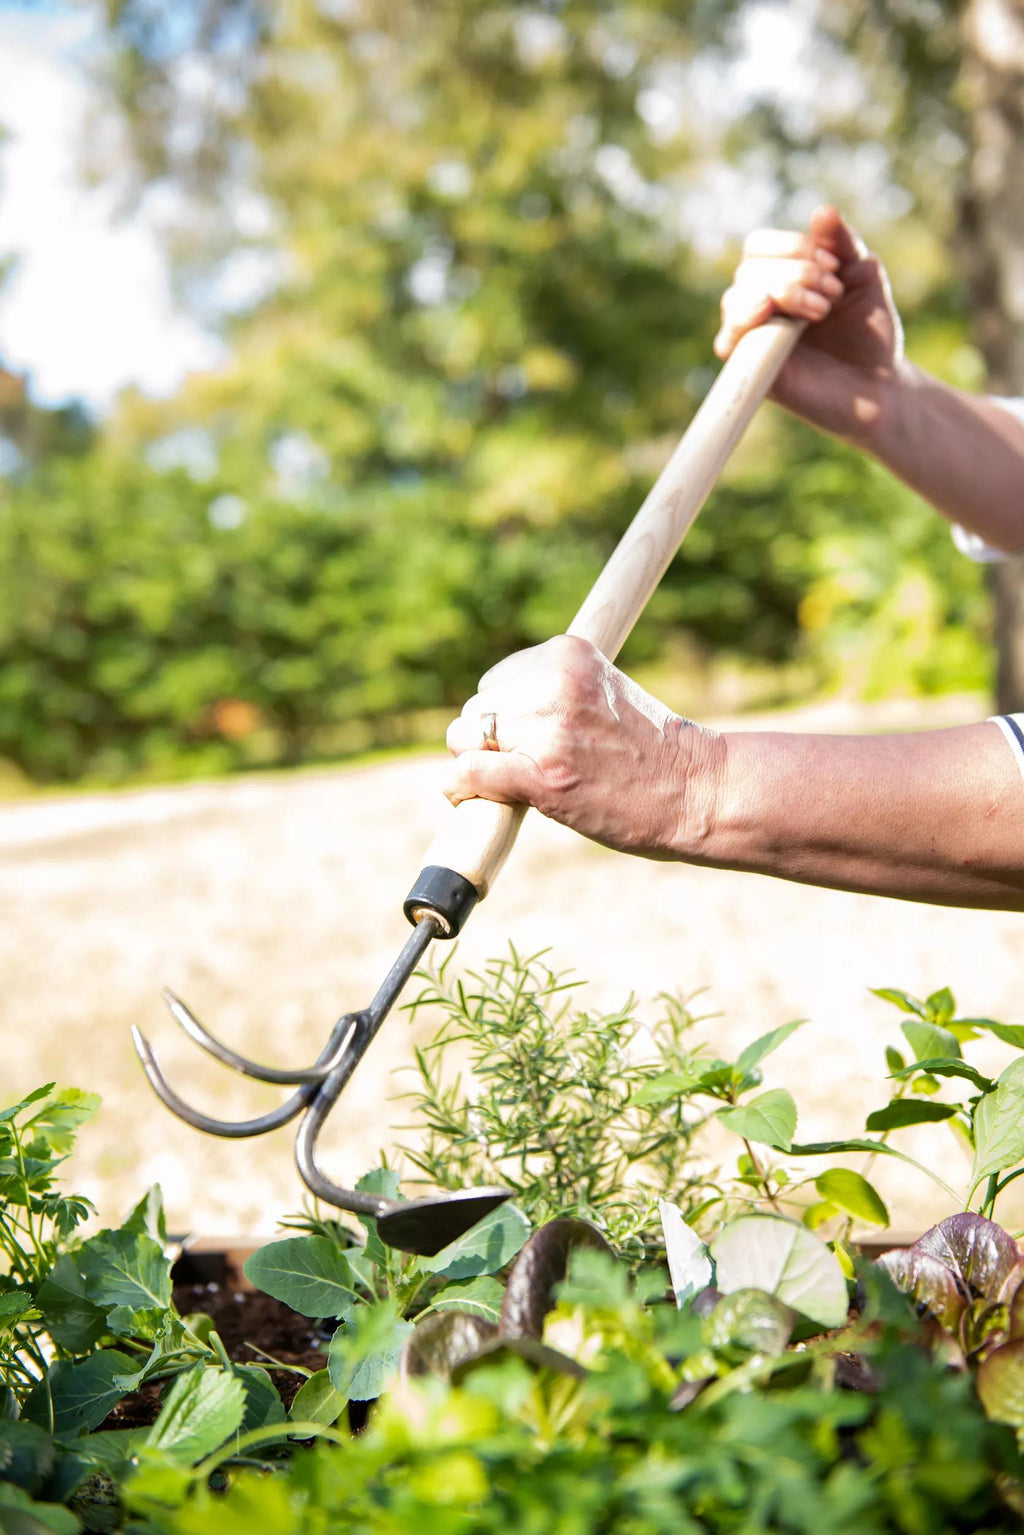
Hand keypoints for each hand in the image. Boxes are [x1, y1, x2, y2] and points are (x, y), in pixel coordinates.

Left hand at [443, 636, 722, 859]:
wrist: (695, 791)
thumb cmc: (649, 751)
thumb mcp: (601, 693)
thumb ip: (553, 693)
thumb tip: (483, 720)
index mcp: (569, 654)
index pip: (499, 679)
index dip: (506, 714)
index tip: (530, 737)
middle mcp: (555, 683)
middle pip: (478, 707)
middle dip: (490, 739)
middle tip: (527, 764)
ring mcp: (549, 729)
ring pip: (466, 737)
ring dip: (476, 762)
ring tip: (513, 781)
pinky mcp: (544, 775)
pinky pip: (472, 771)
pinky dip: (461, 786)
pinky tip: (465, 795)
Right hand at [714, 205, 903, 443]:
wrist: (880, 386)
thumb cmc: (869, 333)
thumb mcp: (863, 276)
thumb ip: (843, 243)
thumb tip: (821, 211)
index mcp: (780, 278)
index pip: (758, 246)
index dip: (793, 246)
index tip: (835, 266)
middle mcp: (760, 305)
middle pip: (748, 268)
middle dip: (796, 271)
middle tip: (833, 294)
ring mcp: (754, 337)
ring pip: (736, 298)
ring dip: (782, 291)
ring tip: (820, 311)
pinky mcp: (752, 370)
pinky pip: (727, 340)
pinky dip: (743, 320)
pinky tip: (768, 312)